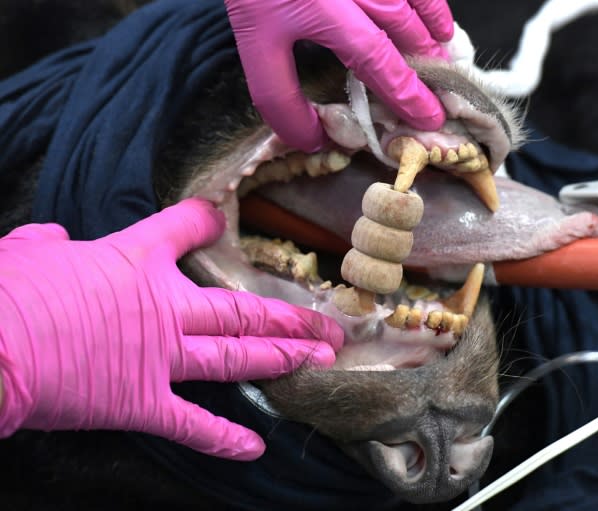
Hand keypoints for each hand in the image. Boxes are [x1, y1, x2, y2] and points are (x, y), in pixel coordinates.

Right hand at [0, 198, 342, 460]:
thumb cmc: (5, 292)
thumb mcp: (22, 253)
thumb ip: (45, 245)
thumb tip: (50, 238)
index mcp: (134, 261)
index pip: (183, 230)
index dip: (204, 222)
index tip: (218, 220)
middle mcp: (164, 306)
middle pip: (240, 308)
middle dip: (289, 316)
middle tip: (327, 325)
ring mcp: (161, 357)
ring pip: (237, 356)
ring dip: (282, 358)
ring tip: (321, 361)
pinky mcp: (143, 402)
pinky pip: (194, 424)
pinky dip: (225, 438)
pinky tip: (256, 447)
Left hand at [224, 0, 453, 151]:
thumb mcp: (255, 44)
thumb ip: (280, 97)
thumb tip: (313, 140)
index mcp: (324, 10)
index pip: (376, 59)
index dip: (405, 93)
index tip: (428, 117)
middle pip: (403, 28)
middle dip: (426, 65)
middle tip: (444, 95)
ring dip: (433, 30)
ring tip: (445, 57)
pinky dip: (429, 1)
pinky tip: (436, 19)